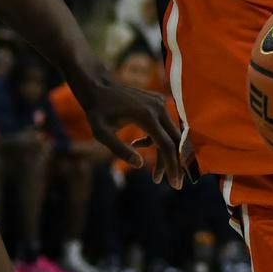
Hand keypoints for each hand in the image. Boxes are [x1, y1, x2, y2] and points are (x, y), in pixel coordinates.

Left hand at [74, 74, 187, 188]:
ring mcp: (160, 103)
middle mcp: (158, 108)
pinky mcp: (158, 102)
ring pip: (171, 135)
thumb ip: (120, 149)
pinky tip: (137, 144)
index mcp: (146, 116)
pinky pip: (165, 126)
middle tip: (175, 185)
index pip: (167, 146)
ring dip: (165, 154)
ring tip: (155, 174)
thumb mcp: (101, 133)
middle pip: (175, 141)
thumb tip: (139, 164)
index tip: (174, 184)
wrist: (98, 87)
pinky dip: (157, 140)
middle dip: (175, 164)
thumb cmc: (97, 112)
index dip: (172, 166)